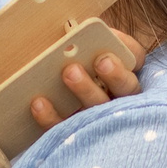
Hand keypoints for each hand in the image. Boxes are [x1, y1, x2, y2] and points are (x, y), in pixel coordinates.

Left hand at [28, 30, 146, 127]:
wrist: (31, 104)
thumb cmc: (61, 64)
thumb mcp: (72, 48)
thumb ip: (78, 39)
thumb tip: (71, 31)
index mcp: (121, 70)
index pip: (134, 57)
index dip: (128, 49)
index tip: (115, 39)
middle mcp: (118, 98)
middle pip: (126, 88)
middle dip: (115, 74)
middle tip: (101, 61)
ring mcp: (99, 121)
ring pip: (100, 110)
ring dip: (86, 91)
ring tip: (69, 73)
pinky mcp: (73, 136)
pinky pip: (65, 128)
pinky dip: (51, 116)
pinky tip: (38, 102)